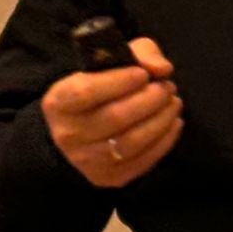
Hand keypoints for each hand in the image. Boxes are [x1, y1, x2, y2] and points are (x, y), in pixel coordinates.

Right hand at [40, 36, 182, 187]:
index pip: (86, 92)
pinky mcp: (107, 177)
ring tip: (173, 102)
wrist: (83, 127)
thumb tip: (161, 69)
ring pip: (131, 142)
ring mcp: (86, 161)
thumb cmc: (100, 86)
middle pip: (115, 117)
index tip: (143, 74)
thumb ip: (138, 54)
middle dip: (150, 99)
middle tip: (167, 87)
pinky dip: (165, 140)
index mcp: (59, 102)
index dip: (118, 82)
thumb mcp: (112, 60)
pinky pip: (142, 161)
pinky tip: (173, 122)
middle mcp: (67, 134)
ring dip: (161, 119)